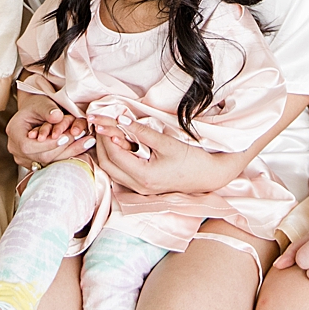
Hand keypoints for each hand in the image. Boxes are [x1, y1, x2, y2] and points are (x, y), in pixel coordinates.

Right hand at [7, 99, 94, 168]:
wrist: (35, 111)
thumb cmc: (37, 104)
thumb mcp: (41, 102)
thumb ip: (48, 110)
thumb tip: (57, 117)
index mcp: (13, 133)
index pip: (28, 146)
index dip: (48, 144)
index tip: (66, 137)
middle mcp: (16, 148)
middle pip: (40, 157)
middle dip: (62, 148)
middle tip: (81, 138)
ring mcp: (24, 158)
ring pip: (48, 162)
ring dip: (68, 153)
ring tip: (86, 142)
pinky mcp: (34, 162)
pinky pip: (51, 163)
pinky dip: (66, 155)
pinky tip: (80, 147)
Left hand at [88, 119, 239, 194]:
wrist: (209, 176)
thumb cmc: (192, 160)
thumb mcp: (166, 143)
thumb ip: (142, 132)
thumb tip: (121, 120)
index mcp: (144, 176)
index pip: (114, 155)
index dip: (105, 136)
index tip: (101, 120)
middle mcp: (139, 186)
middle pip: (108, 165)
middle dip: (101, 144)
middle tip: (99, 125)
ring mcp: (141, 189)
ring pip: (112, 171)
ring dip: (106, 152)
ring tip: (106, 132)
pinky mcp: (144, 187)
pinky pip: (121, 173)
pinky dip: (115, 159)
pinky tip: (118, 144)